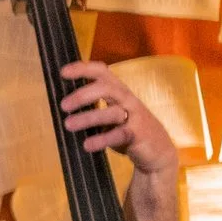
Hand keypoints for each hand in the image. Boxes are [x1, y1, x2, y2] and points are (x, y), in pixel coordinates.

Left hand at [57, 61, 178, 174]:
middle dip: (83, 95)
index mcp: (118, 92)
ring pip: (112, 112)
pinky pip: (119, 134)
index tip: (63, 72)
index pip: (103, 73)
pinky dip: (102, 139)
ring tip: (68, 125)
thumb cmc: (128, 129)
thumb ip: (93, 108)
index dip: (84, 69)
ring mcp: (134, 117)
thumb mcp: (110, 115)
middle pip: (107, 89)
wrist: (158, 151)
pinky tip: (87, 145)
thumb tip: (63, 106)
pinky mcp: (138, 135)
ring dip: (88, 117)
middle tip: (63, 106)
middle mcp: (127, 100)